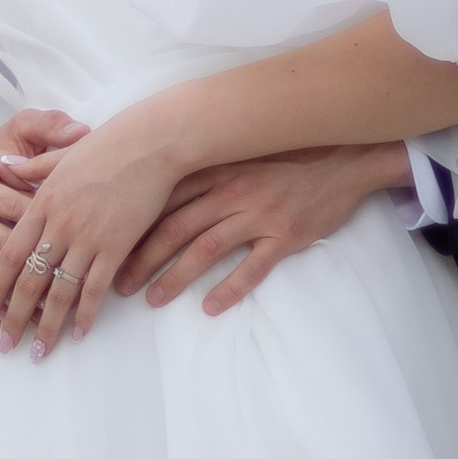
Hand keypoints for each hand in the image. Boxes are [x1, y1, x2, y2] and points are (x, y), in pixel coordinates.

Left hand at [0, 100, 194, 355]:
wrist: (151, 143)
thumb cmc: (109, 143)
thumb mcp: (63, 153)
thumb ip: (32, 167)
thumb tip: (4, 166)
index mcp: (42, 201)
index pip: (9, 253)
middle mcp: (59, 224)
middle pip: (28, 280)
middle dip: (13, 317)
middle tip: (4, 344)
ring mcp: (87, 237)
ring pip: (59, 292)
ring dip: (47, 326)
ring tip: (38, 352)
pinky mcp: (116, 246)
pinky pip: (95, 289)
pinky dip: (84, 314)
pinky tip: (78, 334)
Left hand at [114, 141, 414, 315]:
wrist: (346, 157)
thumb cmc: (289, 154)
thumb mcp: (244, 151)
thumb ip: (208, 166)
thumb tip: (161, 183)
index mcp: (218, 168)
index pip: (164, 200)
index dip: (135, 226)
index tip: (111, 248)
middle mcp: (233, 189)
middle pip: (176, 227)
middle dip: (143, 258)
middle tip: (120, 285)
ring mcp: (260, 213)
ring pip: (206, 249)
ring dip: (175, 277)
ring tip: (153, 300)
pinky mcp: (286, 235)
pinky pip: (252, 267)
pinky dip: (229, 288)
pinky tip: (210, 307)